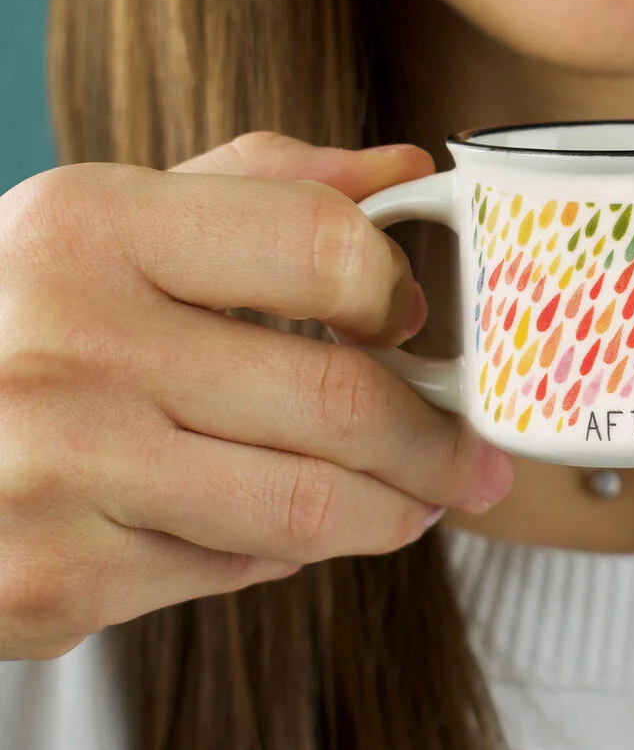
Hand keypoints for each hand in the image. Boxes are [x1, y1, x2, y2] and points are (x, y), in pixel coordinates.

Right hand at [0, 132, 511, 659]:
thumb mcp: (112, 223)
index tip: (415, 327)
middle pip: (338, 400)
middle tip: (473, 462)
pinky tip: (277, 530)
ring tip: (415, 504)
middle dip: (436, 444)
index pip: (323, 248)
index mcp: (90, 227)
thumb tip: (404, 167)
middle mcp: (67, 344)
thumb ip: (262, 187)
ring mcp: (55, 473)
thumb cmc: (20, 317)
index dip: (394, 292)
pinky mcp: (52, 582)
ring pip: (306, 507)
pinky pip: (230, 571)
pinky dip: (279, 553)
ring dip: (390, 512)